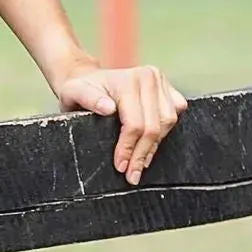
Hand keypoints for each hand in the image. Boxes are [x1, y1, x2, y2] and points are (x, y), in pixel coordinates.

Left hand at [54, 61, 188, 185]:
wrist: (90, 79)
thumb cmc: (81, 89)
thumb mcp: (74, 92)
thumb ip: (88, 98)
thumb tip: (107, 108)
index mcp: (127, 79)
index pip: (135, 123)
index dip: (128, 148)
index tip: (121, 166)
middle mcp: (148, 77)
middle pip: (153, 126)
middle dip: (141, 154)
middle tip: (132, 174)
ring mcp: (161, 82)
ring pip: (168, 122)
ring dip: (154, 146)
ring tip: (140, 162)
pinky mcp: (169, 89)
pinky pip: (177, 115)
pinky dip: (165, 132)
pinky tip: (150, 144)